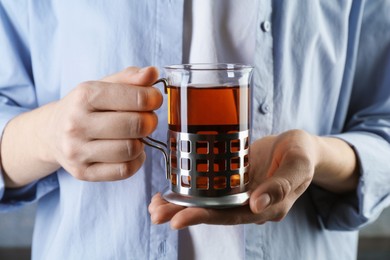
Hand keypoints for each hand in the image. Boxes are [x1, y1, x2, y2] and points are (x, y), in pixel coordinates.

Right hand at [42, 66, 161, 180]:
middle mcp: (76, 124)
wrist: (52, 133)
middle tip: (148, 119)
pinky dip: (136, 161)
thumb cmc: (85, 107)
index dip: (153, 98)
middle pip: (136, 125)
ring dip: (142, 142)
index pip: (135, 98)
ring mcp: (77, 151)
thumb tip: (152, 73)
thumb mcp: (103, 85)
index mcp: (84, 96)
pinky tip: (131, 151)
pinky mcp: (83, 172)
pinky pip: (124, 170)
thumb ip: (130, 78)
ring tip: (136, 135)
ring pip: (131, 150)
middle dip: (150, 121)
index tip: (154, 100)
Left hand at [148, 129, 357, 228]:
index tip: (179, 218)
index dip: (205, 217)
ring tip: (154, 205)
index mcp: (267, 206)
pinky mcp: (232, 181)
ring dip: (180, 205)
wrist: (300, 148)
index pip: (232, 215)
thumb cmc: (302, 153)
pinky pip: (209, 189)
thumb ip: (281, 184)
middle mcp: (249, 205)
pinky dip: (188, 190)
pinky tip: (168, 190)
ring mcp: (240, 194)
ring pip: (207, 202)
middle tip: (156, 214)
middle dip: (183, 214)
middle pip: (214, 213)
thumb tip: (257, 206)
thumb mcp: (299, 163)